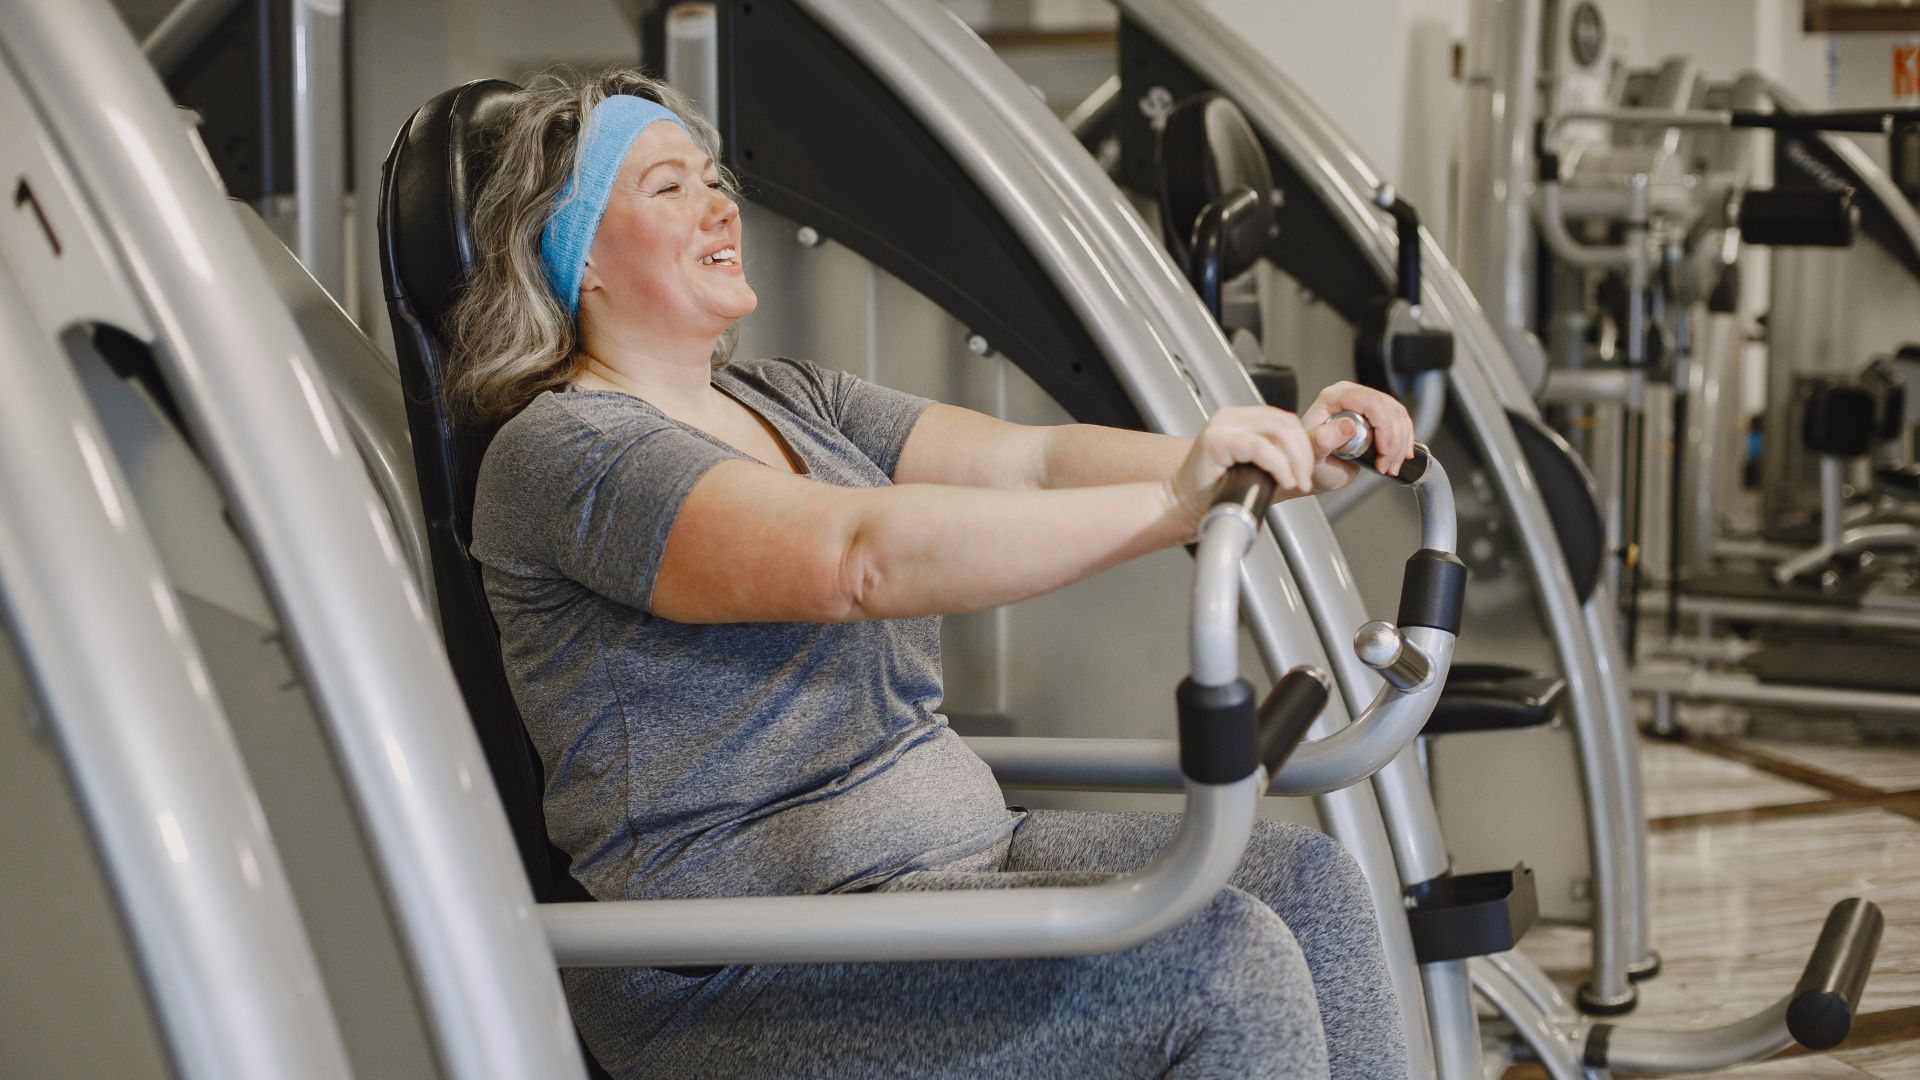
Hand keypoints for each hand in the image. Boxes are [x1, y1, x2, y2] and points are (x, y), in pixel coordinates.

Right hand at [1167, 405, 1316, 525]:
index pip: (1285, 421)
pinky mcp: (1216, 441)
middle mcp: (1230, 417)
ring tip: (1297, 482)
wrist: (1181, 507)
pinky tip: (1283, 480)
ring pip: (1277, 431)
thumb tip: (1305, 462)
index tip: (1307, 471)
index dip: (1303, 444)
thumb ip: (1274, 457)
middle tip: (1305, 480)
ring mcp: (1222, 426)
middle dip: (1304, 453)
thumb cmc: (1213, 494)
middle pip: (1285, 423)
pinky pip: (1260, 447)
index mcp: (1239, 420)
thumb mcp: (1252, 470)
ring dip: (1295, 460)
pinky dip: (1279, 465)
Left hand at [1300, 381, 1415, 493]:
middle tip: (1387, 465)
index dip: (1384, 427)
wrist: (1314, 469)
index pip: (1371, 402)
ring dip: (1401, 443)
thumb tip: (1348, 425)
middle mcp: (1351, 396)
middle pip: (1389, 408)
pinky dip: (1403, 441)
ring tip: (1390, 466)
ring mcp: (1364, 404)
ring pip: (1398, 415)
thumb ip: (1324, 439)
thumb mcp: (1313, 453)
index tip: (1383, 452)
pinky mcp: (1375, 416)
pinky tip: (1399, 457)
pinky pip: (1399, 421)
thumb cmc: (1309, 461)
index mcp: (1334, 397)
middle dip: (1395, 439)